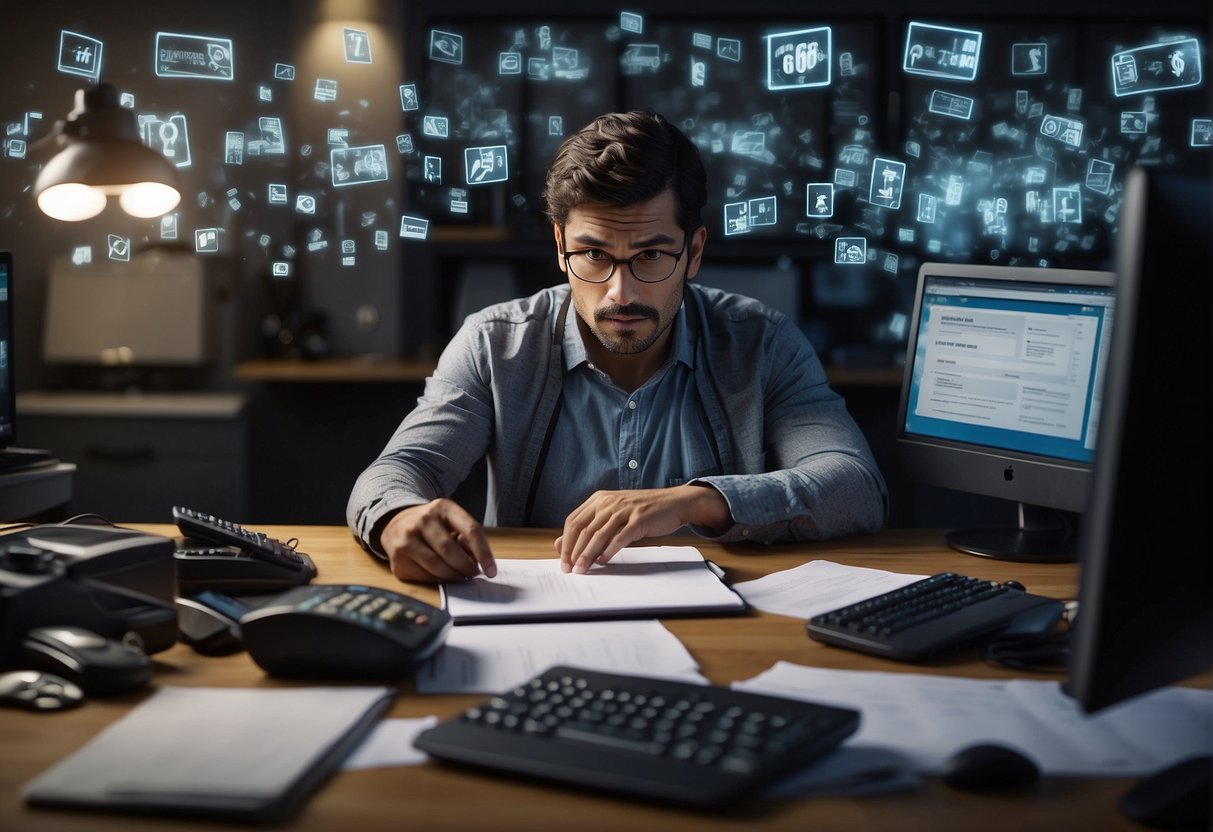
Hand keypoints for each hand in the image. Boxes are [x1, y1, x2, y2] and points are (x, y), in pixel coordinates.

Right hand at [377, 499, 495, 582]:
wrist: (395, 524)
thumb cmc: (432, 526)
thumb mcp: (451, 521)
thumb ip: (466, 538)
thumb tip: (479, 563)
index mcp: (443, 508)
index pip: (471, 530)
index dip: (484, 553)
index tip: (492, 571)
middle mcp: (423, 520)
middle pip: (451, 551)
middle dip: (466, 568)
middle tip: (473, 575)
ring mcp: (407, 538)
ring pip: (436, 567)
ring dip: (453, 577)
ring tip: (459, 576)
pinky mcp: (397, 557)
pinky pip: (423, 576)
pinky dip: (436, 580)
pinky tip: (440, 576)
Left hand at [555, 484, 729, 574]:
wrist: (674, 502)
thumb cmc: (642, 511)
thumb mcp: (613, 513)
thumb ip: (590, 525)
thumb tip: (562, 543)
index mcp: (599, 499)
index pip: (573, 521)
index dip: (566, 542)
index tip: (563, 560)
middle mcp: (609, 502)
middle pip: (583, 529)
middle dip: (573, 552)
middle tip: (569, 570)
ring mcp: (625, 510)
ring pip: (599, 534)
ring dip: (588, 555)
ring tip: (582, 570)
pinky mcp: (639, 519)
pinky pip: (620, 537)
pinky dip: (609, 550)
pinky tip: (603, 561)